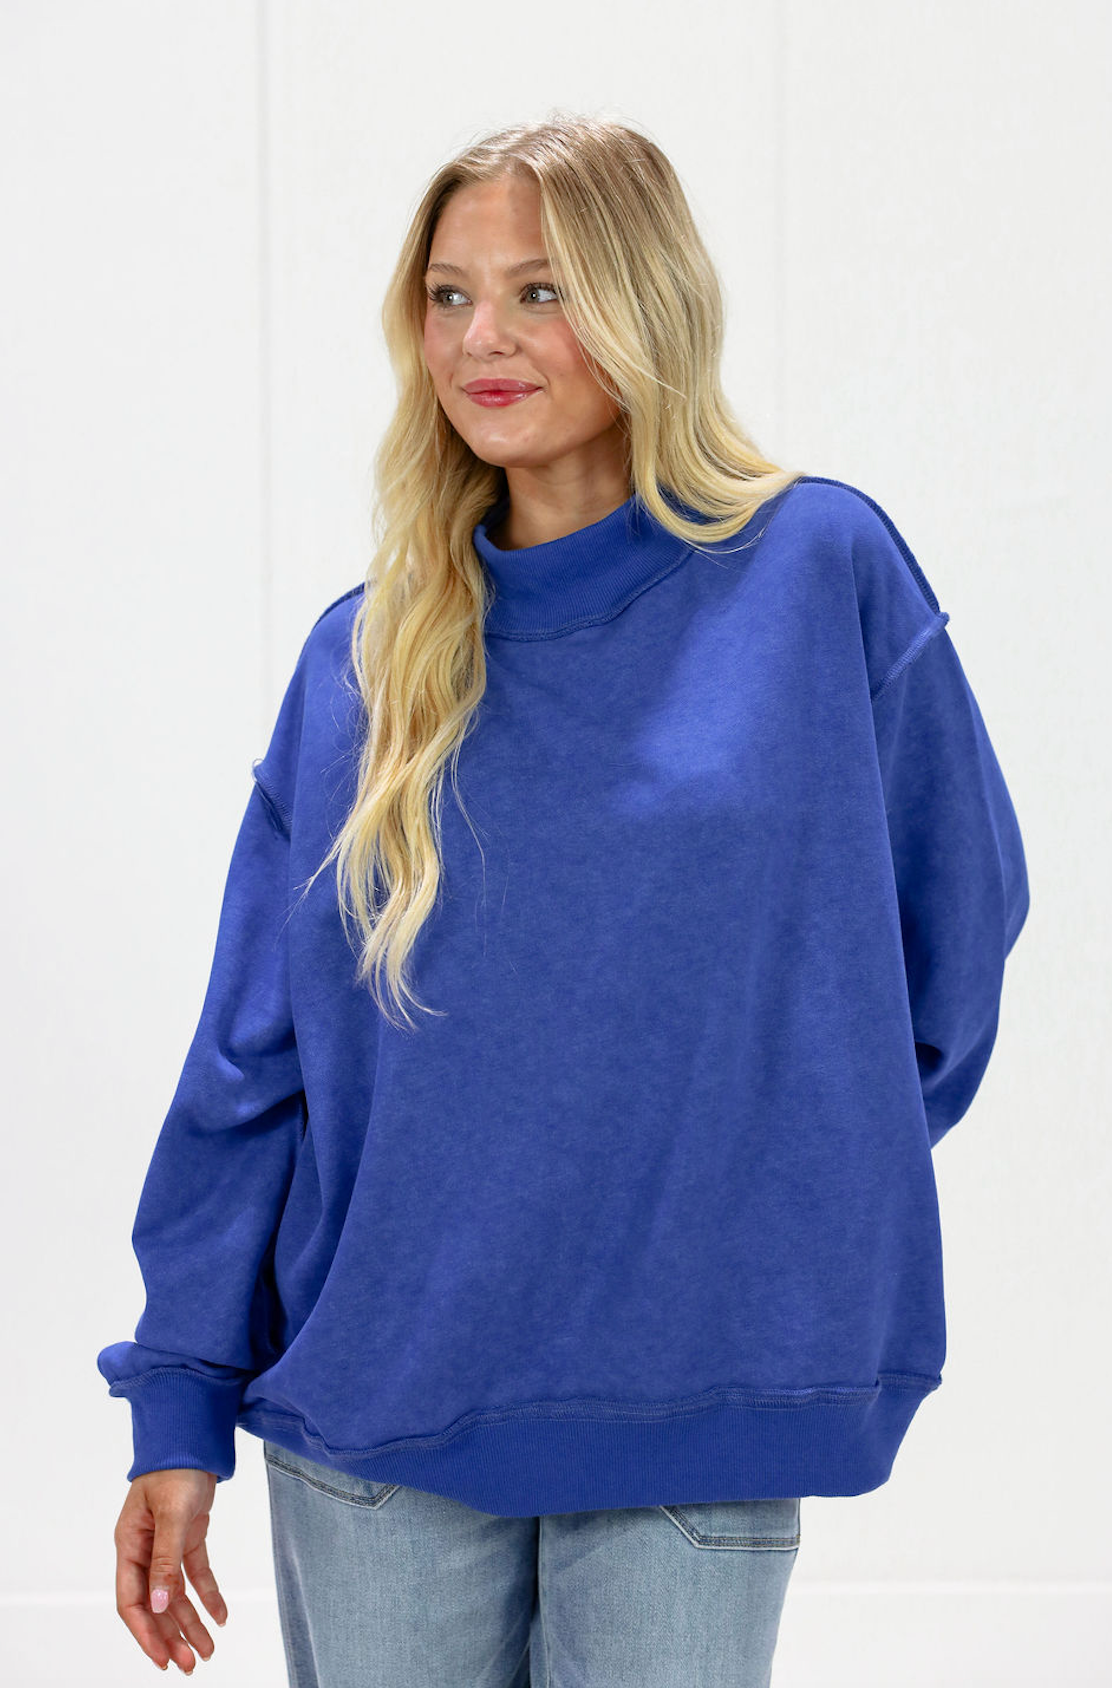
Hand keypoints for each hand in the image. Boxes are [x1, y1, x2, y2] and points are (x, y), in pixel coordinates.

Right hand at [113, 1467, 226, 1673]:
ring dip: (190, 1622)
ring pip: (176, 1595)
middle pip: (156, 1604)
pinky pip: (196, 1574)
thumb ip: (165, 1559)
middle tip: (189, 1664)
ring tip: (206, 1650)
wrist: (194, 1436)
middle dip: (171, 1635)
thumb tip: (160, 1604)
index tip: (162, 1659)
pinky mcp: (189, 1537)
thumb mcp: (172, 1514)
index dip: (146, 1632)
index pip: (132, 1601)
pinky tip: (221, 1616)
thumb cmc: (174, 1467)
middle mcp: (145, 1549)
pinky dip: (208, 1595)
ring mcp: (166, 1544)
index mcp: (130, 1545)